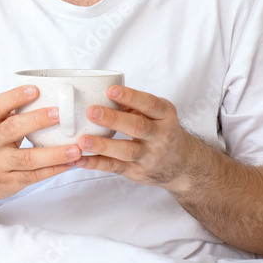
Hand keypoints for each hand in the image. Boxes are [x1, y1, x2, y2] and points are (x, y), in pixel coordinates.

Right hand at [0, 85, 81, 202]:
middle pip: (12, 129)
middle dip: (37, 120)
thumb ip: (11, 112)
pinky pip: (34, 176)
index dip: (15, 96)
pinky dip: (54, 170)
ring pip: (28, 158)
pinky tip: (69, 164)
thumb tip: (46, 94)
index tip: (35, 89)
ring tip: (75, 149)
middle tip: (59, 114)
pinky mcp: (10, 181)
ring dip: (54, 154)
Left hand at [73, 85, 197, 189]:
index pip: (150, 104)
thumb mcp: (156, 114)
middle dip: (113, 119)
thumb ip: (133, 105)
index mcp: (165, 116)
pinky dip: (97, 164)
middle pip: (138, 127)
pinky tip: (81, 160)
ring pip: (126, 151)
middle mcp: (161, 136)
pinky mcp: (138, 171)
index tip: (110, 90)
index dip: (131, 97)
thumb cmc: (159, 130)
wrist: (180, 164)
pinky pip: (116, 167)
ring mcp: (150, 156)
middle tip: (91, 112)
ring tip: (83, 140)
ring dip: (103, 145)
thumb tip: (100, 94)